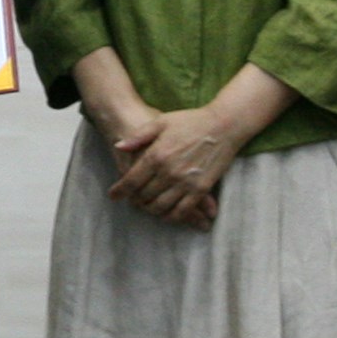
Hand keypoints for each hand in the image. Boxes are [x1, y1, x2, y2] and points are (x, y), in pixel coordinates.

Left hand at [107, 105, 244, 228]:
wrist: (223, 125)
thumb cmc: (190, 121)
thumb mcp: (160, 122)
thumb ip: (138, 136)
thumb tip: (118, 146)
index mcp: (156, 155)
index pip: (132, 180)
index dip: (120, 190)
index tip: (113, 195)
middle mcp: (169, 172)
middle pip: (145, 196)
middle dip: (135, 200)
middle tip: (131, 200)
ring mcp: (186, 183)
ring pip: (162, 206)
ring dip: (151, 209)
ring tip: (147, 207)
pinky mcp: (202, 189)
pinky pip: (183, 210)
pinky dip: (172, 216)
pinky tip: (167, 214)